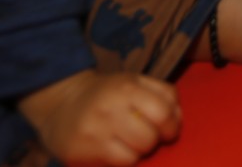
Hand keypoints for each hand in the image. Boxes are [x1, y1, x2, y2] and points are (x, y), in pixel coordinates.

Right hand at [17, 69, 179, 166]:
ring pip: (134, 155)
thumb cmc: (108, 94)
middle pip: (149, 137)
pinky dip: (123, 160)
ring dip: (139, 153)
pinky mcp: (80, 151)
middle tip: (147, 137)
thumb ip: (163, 94)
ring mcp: (94, 132)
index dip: (173, 125)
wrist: (62, 102)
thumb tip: (179, 118)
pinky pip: (118, 164)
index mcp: (127, 87)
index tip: (169, 130)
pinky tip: (116, 151)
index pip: (163, 112)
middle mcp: (110, 108)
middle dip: (155, 141)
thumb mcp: (135, 82)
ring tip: (131, 144)